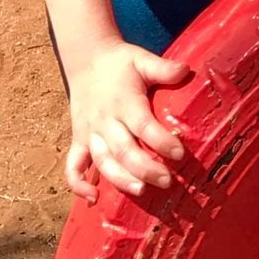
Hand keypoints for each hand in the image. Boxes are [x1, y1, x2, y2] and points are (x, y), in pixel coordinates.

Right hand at [65, 39, 188, 203]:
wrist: (86, 59)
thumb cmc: (121, 63)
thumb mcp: (141, 59)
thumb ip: (162, 67)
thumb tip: (186, 70)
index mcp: (123, 101)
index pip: (143, 125)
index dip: (161, 141)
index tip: (180, 154)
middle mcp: (105, 120)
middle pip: (124, 150)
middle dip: (146, 169)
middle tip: (168, 181)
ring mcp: (89, 133)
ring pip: (102, 162)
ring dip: (120, 179)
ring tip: (141, 191)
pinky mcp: (78, 140)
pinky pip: (73, 166)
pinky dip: (78, 184)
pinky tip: (93, 199)